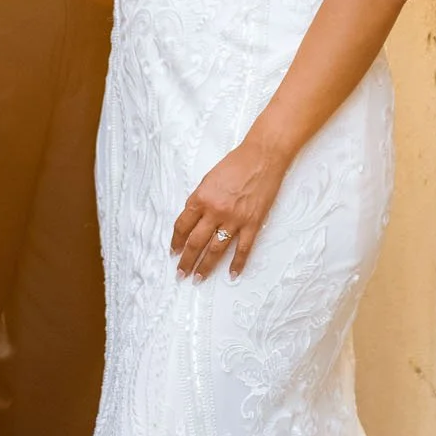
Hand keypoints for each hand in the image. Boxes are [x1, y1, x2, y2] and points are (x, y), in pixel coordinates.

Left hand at [171, 134, 288, 279]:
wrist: (262, 157)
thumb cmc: (235, 164)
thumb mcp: (208, 179)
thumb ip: (199, 200)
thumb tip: (193, 220)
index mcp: (200, 198)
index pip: (182, 226)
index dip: (176, 241)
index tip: (173, 252)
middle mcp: (214, 211)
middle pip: (195, 242)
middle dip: (186, 261)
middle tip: (181, 274)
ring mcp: (234, 219)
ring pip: (215, 249)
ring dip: (205, 266)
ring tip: (198, 279)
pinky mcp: (252, 223)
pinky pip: (243, 248)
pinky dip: (237, 263)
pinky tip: (232, 275)